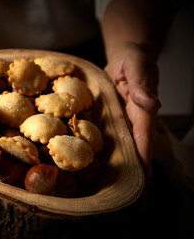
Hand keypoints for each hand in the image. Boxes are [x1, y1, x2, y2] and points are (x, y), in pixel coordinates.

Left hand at [104, 42, 160, 183]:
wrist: (125, 55)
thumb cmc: (133, 57)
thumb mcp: (136, 65)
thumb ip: (141, 85)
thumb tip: (152, 104)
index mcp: (141, 109)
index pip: (143, 138)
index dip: (144, 160)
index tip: (144, 181)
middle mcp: (135, 118)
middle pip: (137, 149)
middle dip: (138, 174)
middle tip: (136, 201)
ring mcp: (124, 120)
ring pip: (126, 147)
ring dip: (125, 168)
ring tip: (119, 193)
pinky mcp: (114, 118)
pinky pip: (113, 138)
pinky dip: (111, 154)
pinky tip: (103, 169)